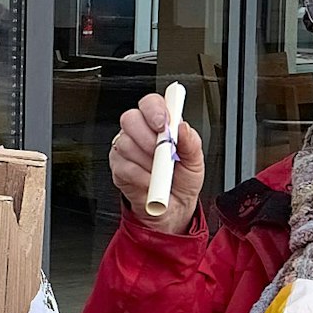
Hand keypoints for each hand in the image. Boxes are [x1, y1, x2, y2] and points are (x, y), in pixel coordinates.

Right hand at [110, 92, 205, 234]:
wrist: (173, 209)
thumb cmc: (182, 181)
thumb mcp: (195, 162)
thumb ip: (191, 142)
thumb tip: (183, 127)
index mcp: (159, 124)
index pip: (150, 103)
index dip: (154, 110)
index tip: (163, 124)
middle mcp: (139, 133)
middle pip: (130, 119)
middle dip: (148, 137)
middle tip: (162, 153)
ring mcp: (125, 149)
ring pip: (125, 144)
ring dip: (146, 160)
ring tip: (160, 171)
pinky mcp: (117, 167)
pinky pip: (124, 166)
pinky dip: (141, 176)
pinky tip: (150, 181)